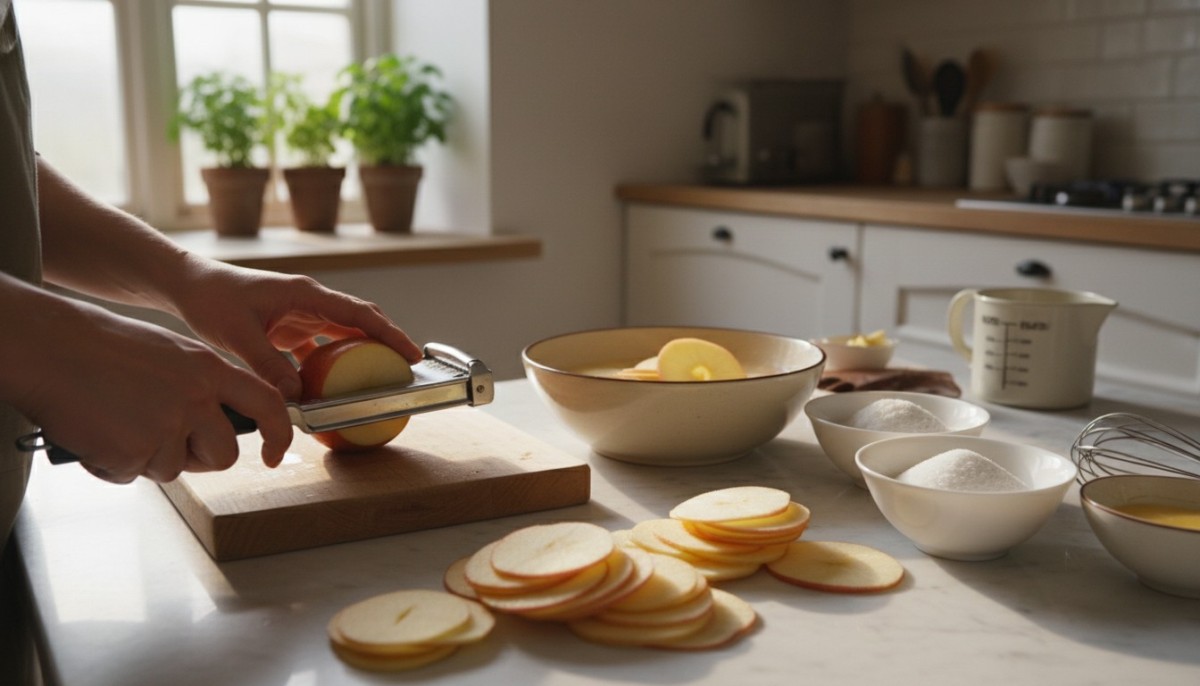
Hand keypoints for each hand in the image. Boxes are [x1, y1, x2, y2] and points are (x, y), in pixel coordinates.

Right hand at [2, 284, 293, 483]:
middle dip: (199, 458)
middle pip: (225, 455)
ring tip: (117, 423)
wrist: (49, 349)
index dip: (279, 433)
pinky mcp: (135, 452)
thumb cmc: (102, 348)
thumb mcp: (171, 354)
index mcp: (209, 368)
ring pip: (175, 469)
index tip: (277, 454)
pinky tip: (95, 433)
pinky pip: (133, 475)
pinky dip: (113, 464)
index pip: (267, 404)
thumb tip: (216, 423)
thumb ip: (201, 386)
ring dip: (148, 459)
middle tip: (163, 442)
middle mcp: (196, 398)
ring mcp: (167, 426)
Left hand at [167, 259, 421, 400]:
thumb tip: (297, 397)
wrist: (189, 286)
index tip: (411, 353)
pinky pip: (322, 347)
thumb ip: (268, 366)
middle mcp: (310, 301)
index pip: (359, 313)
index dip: (389, 333)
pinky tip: (335, 388)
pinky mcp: (291, 327)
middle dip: (388, 342)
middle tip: (409, 369)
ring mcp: (302, 314)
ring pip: (345, 334)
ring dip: (363, 354)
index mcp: (305, 295)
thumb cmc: (212, 300)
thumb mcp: (238, 335)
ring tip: (382, 379)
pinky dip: (333, 366)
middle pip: (361, 321)